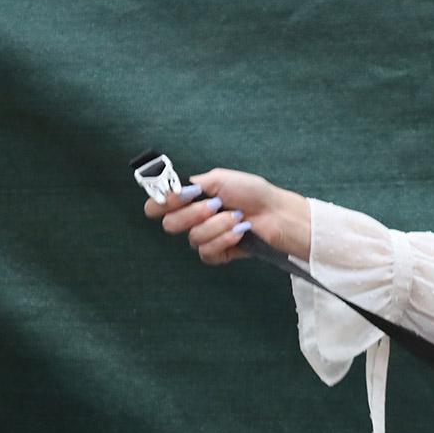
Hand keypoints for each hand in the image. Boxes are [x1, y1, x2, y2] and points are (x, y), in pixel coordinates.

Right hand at [143, 168, 310, 263]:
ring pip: (193, 238)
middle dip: (195, 214)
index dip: (161, 204)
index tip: (180, 197)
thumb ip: (193, 183)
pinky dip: (225, 240)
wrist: (277, 213)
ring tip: (238, 217)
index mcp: (190, 199)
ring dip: (218, 226)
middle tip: (217, 204)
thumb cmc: (252, 193)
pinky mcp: (219, 253)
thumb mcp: (220, 178)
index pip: (156, 207)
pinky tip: (240, 232)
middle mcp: (193, 219)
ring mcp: (206, 237)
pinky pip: (207, 253)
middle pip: (170, 225)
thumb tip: (174, 189)